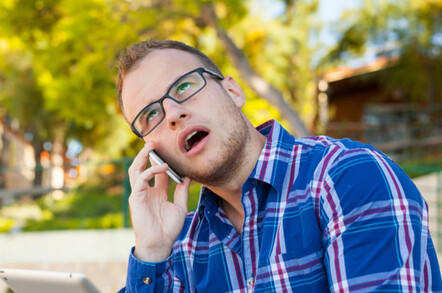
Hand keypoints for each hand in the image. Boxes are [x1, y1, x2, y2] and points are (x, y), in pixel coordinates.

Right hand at [128, 141, 190, 261]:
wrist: (160, 243)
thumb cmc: (169, 228)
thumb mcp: (180, 206)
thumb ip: (183, 190)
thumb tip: (188, 176)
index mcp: (157, 192)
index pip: (158, 171)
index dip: (163, 160)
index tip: (170, 149)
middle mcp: (147, 190)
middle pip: (143, 166)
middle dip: (147, 154)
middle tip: (155, 141)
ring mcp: (139, 193)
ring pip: (136, 169)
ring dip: (142, 157)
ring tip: (151, 146)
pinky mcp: (135, 197)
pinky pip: (140, 179)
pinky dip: (150, 170)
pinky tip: (162, 166)